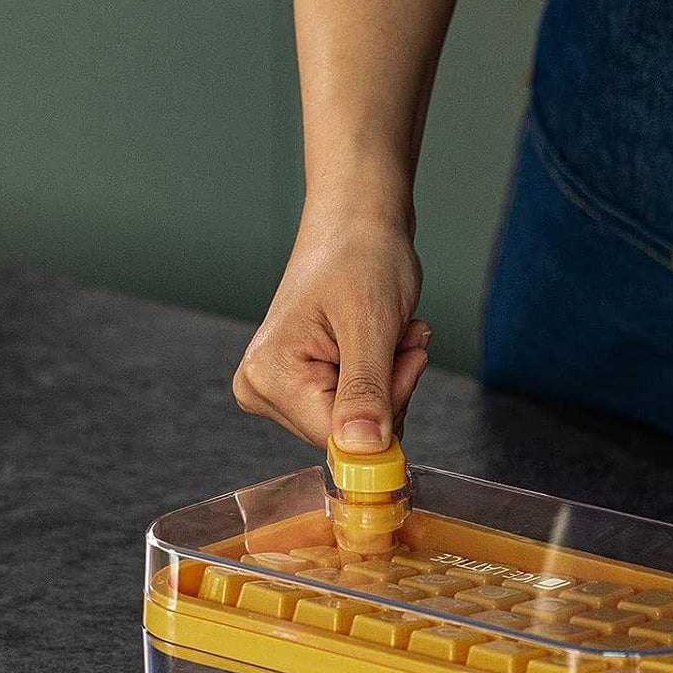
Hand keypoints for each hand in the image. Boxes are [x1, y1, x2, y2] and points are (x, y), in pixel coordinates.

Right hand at [233, 200, 429, 452]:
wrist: (356, 220)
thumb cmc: (360, 253)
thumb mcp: (370, 324)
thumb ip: (366, 393)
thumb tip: (363, 452)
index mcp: (269, 377)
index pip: (339, 439)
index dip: (387, 408)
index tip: (407, 359)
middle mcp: (264, 389)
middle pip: (348, 433)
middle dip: (389, 390)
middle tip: (400, 339)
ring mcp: (281, 389)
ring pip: (359, 423)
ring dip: (391, 381)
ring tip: (392, 333)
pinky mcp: (302, 385)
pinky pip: (358, 407)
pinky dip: (385, 377)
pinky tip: (383, 340)